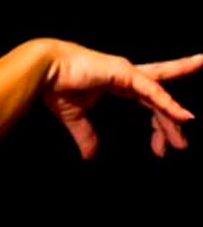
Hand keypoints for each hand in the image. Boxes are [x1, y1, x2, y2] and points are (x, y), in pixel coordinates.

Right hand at [41, 39, 201, 158]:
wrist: (42, 70)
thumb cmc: (55, 86)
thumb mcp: (75, 117)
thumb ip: (86, 135)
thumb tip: (90, 157)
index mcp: (117, 81)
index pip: (149, 101)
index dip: (158, 124)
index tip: (159, 149)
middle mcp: (127, 74)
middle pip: (161, 99)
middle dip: (173, 121)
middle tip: (181, 146)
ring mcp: (128, 72)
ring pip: (161, 96)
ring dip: (174, 119)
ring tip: (181, 143)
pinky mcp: (125, 72)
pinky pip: (154, 91)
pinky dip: (169, 105)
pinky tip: (182, 118)